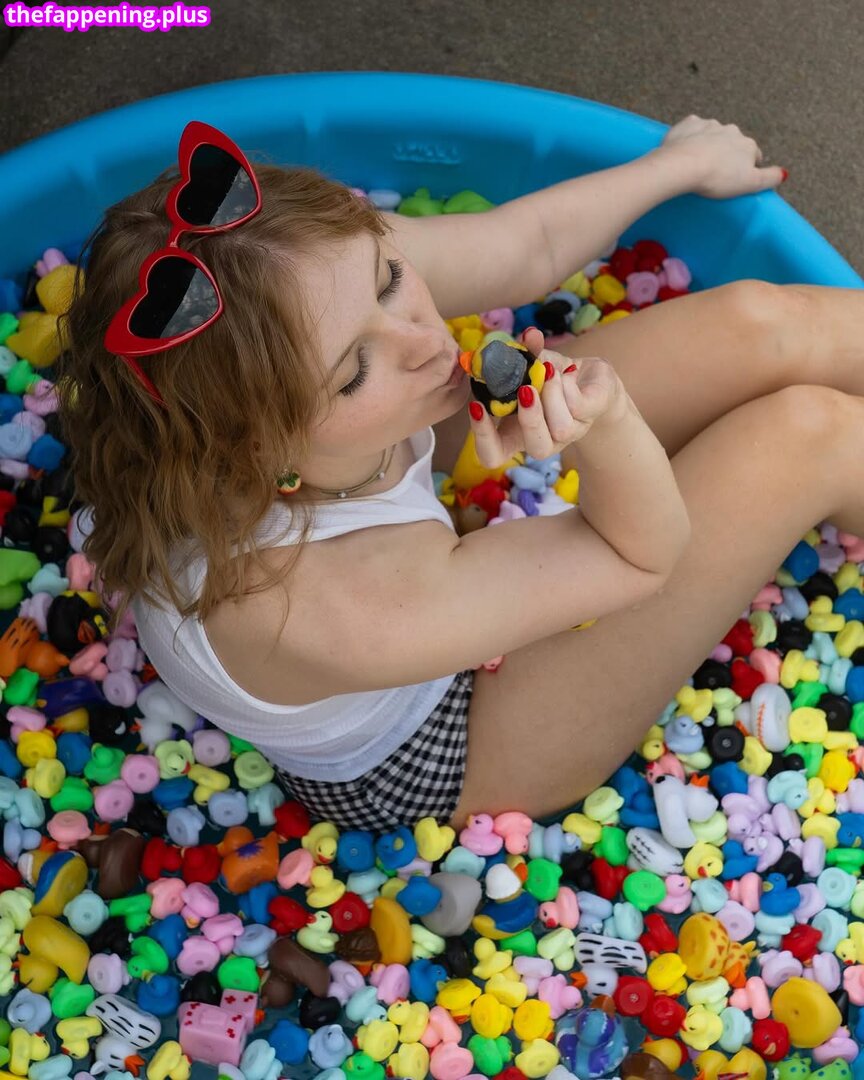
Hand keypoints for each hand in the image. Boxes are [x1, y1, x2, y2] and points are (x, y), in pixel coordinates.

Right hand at [468, 327, 628, 467]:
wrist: (588, 377)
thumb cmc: (549, 376)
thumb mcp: (530, 365)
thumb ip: (522, 353)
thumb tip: (527, 335)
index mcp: (517, 435)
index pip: (492, 455)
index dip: (482, 437)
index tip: (477, 405)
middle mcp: (545, 439)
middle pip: (537, 450)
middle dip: (531, 419)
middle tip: (526, 389)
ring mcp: (571, 433)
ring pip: (561, 428)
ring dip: (551, 393)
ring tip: (549, 371)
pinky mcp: (590, 415)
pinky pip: (578, 406)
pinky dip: (567, 382)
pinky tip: (567, 371)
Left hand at [658, 114, 785, 198]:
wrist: (683, 165)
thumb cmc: (717, 177)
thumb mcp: (750, 183)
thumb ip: (770, 178)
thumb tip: (783, 174)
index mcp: (747, 144)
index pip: (753, 155)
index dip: (746, 167)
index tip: (736, 178)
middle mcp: (731, 130)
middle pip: (733, 143)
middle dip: (727, 154)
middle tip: (715, 172)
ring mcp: (709, 125)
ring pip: (712, 134)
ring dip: (709, 144)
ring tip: (698, 162)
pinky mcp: (689, 124)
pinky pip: (692, 128)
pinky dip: (690, 137)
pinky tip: (685, 149)